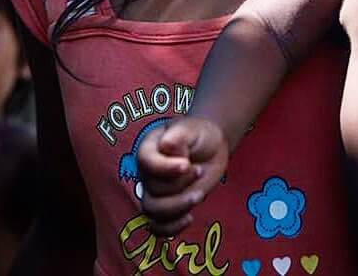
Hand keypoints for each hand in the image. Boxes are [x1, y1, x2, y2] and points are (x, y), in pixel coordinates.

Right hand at [138, 117, 228, 236]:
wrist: (211, 147)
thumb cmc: (199, 133)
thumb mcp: (191, 128)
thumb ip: (178, 137)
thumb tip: (166, 146)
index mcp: (149, 149)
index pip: (146, 163)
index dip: (165, 168)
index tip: (187, 164)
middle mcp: (147, 173)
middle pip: (153, 190)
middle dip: (179, 185)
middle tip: (200, 171)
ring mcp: (155, 192)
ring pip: (152, 211)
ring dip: (177, 207)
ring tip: (199, 195)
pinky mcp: (167, 207)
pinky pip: (158, 227)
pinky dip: (172, 228)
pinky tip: (190, 218)